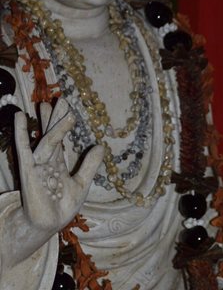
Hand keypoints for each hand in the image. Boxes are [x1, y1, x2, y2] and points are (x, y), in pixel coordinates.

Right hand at [15, 98, 103, 231]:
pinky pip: (24, 149)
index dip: (62, 123)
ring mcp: (38, 164)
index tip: (66, 107)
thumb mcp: (82, 183)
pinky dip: (21, 133)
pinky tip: (20, 116)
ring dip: (49, 123)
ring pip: (46, 139)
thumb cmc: (63, 206)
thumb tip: (101, 146)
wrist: (50, 225)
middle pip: (52, 134)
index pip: (61, 138)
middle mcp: (48, 160)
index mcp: (58, 163)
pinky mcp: (29, 170)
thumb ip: (90, 165)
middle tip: (61, 99)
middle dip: (55, 117)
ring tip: (50, 104)